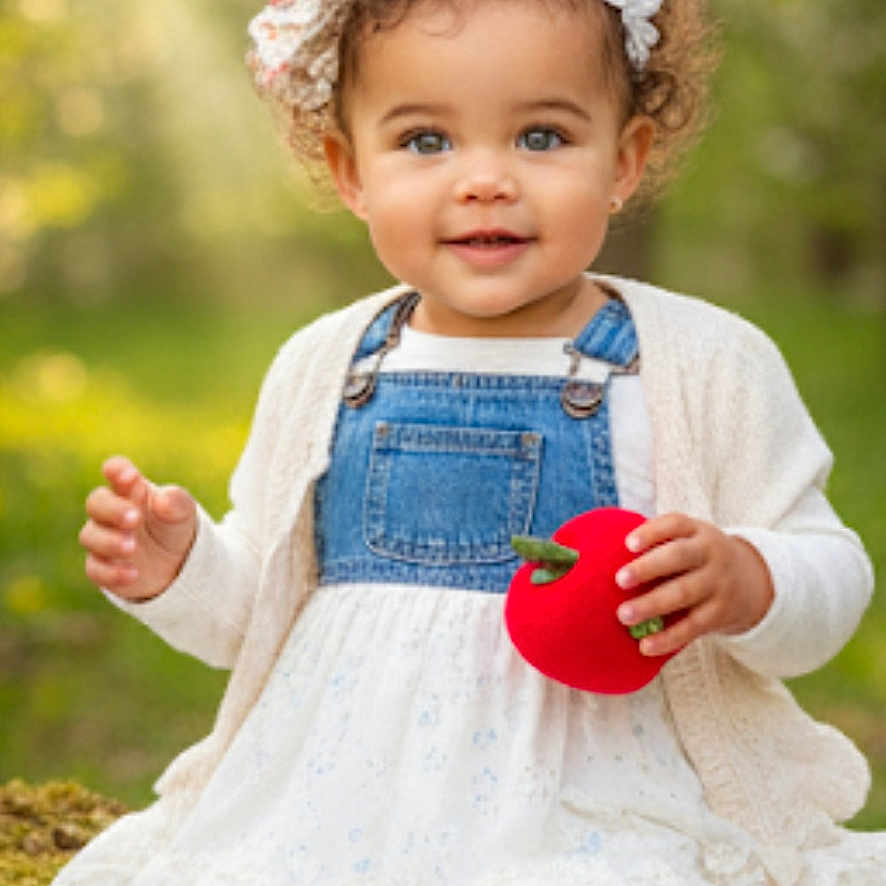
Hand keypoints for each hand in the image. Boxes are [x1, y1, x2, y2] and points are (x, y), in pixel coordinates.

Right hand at [79, 455, 196, 600]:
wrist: (175, 563)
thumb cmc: (173, 526)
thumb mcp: (183, 511)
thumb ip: (176, 501)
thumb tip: (161, 501)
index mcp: (131, 489)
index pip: (117, 470)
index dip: (117, 470)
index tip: (129, 476)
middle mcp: (112, 511)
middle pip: (97, 502)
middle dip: (113, 510)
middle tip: (135, 519)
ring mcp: (104, 538)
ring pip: (90, 536)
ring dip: (109, 542)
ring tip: (132, 548)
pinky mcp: (102, 567)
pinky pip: (96, 569)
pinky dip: (112, 572)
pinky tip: (133, 574)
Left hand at [613, 512, 774, 656]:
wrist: (751, 580)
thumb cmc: (697, 557)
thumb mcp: (689, 539)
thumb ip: (656, 542)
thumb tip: (595, 551)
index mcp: (697, 531)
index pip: (675, 525)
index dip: (651, 532)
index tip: (628, 543)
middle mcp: (710, 554)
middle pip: (679, 557)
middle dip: (648, 568)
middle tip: (619, 580)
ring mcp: (717, 584)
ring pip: (683, 593)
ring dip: (652, 605)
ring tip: (623, 615)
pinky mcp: (719, 613)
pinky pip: (692, 626)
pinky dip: (668, 638)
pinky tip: (645, 646)